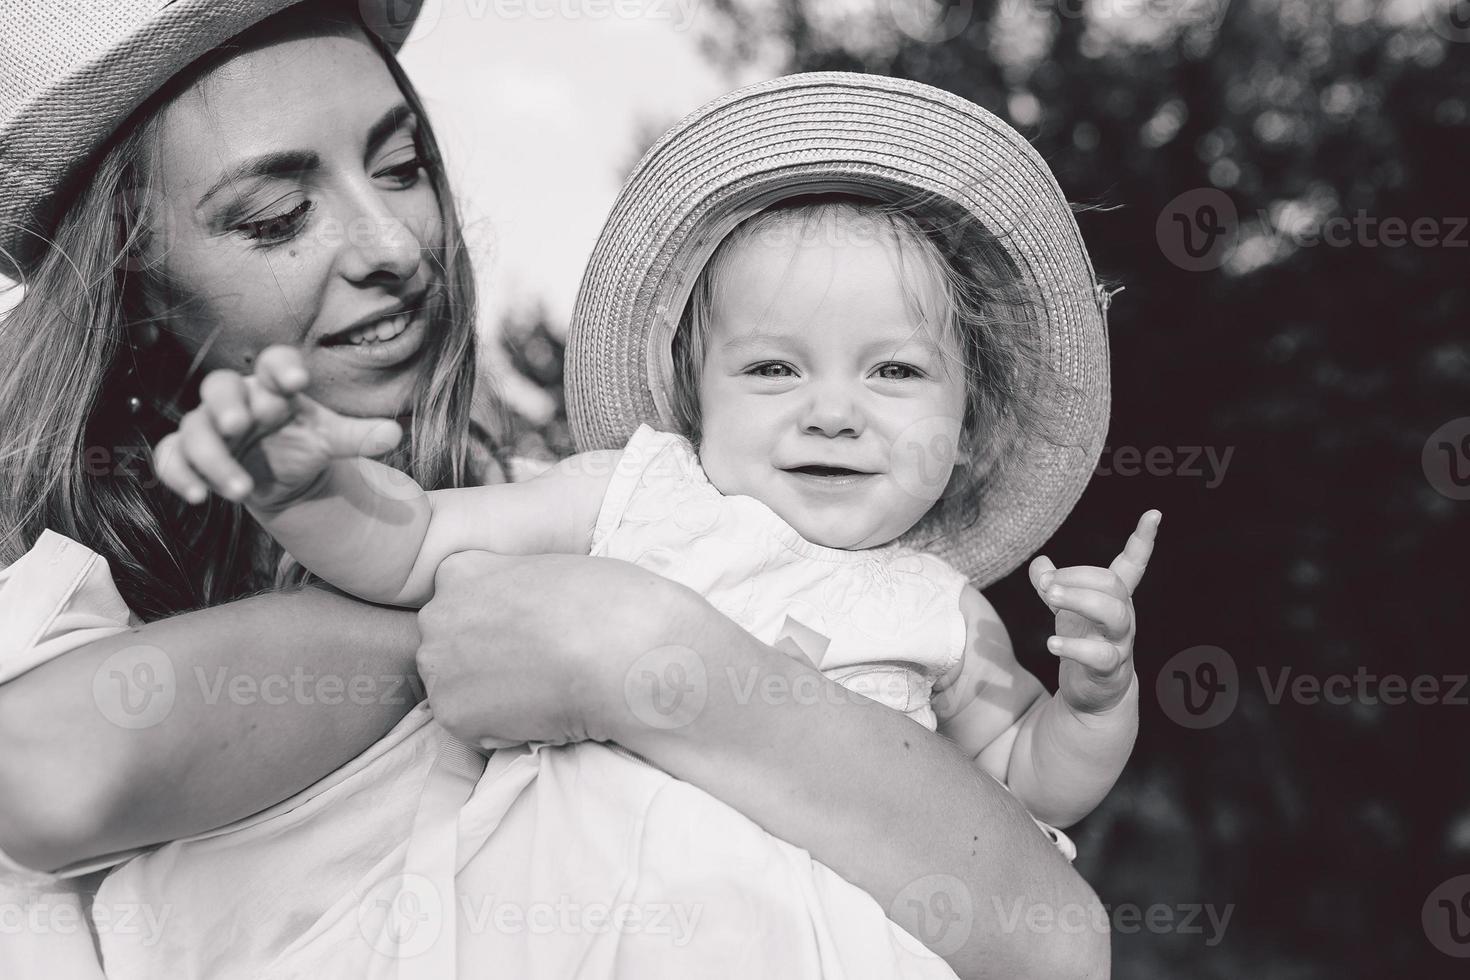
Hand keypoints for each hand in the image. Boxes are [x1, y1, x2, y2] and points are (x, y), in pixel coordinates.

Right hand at [153, 345, 401, 511]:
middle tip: (240, 425)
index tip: (300, 381)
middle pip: (219, 386)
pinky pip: (171, 459)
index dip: (283, 367)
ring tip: (242, 491)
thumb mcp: (333, 439)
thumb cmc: (305, 441)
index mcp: (275, 387)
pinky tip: (198, 499)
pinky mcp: (192, 456)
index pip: (274, 363)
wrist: (281, 472)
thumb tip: (393, 435)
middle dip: (226, 404)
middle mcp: (238, 400)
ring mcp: (209, 427)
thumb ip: (359, 437)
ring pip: (194, 430)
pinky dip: (178, 476)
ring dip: (213, 459)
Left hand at [415, 551, 700, 747]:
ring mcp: (438, 666)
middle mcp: (437, 616)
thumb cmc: (604, 601)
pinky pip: (475, 729)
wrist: (617, 649)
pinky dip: (504, 730)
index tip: (528, 632)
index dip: (496, 622)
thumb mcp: (551, 568)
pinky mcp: (452, 714)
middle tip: (534, 665)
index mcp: (460, 572)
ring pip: (458, 689)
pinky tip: (539, 713)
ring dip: (490, 695)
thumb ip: (518, 587)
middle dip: (483, 658)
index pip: (462, 602)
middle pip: (450, 645)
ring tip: (540, 690)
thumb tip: (524, 613)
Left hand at [1028, 510, 1160, 714]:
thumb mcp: (1065, 608)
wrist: (1094, 692)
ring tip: (1050, 597)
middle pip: (1112, 583)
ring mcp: (1120, 642)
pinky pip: (1100, 656)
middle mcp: (1122, 616)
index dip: (1143, 540)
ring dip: (1080, 600)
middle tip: (1046, 585)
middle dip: (1079, 576)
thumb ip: (1052, 583)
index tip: (1153, 514)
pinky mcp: (1110, 670)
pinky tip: (1052, 644)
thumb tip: (1039, 563)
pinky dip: (1074, 647)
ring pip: (1113, 614)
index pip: (1133, 564)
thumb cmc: (1084, 640)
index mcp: (1115, 596)